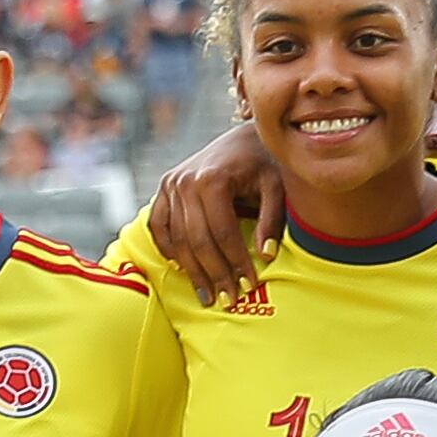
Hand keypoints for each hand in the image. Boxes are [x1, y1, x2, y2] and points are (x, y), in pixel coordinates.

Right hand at [144, 124, 282, 305]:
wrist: (242, 138)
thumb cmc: (264, 162)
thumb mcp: (276, 186)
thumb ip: (272, 219)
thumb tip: (264, 255)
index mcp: (212, 178)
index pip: (222, 232)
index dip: (235, 262)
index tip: (248, 285)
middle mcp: (185, 181)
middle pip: (196, 239)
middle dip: (213, 273)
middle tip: (227, 299)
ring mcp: (171, 184)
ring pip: (177, 238)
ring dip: (192, 270)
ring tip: (207, 294)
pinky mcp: (164, 189)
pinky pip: (159, 226)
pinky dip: (168, 249)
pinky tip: (183, 269)